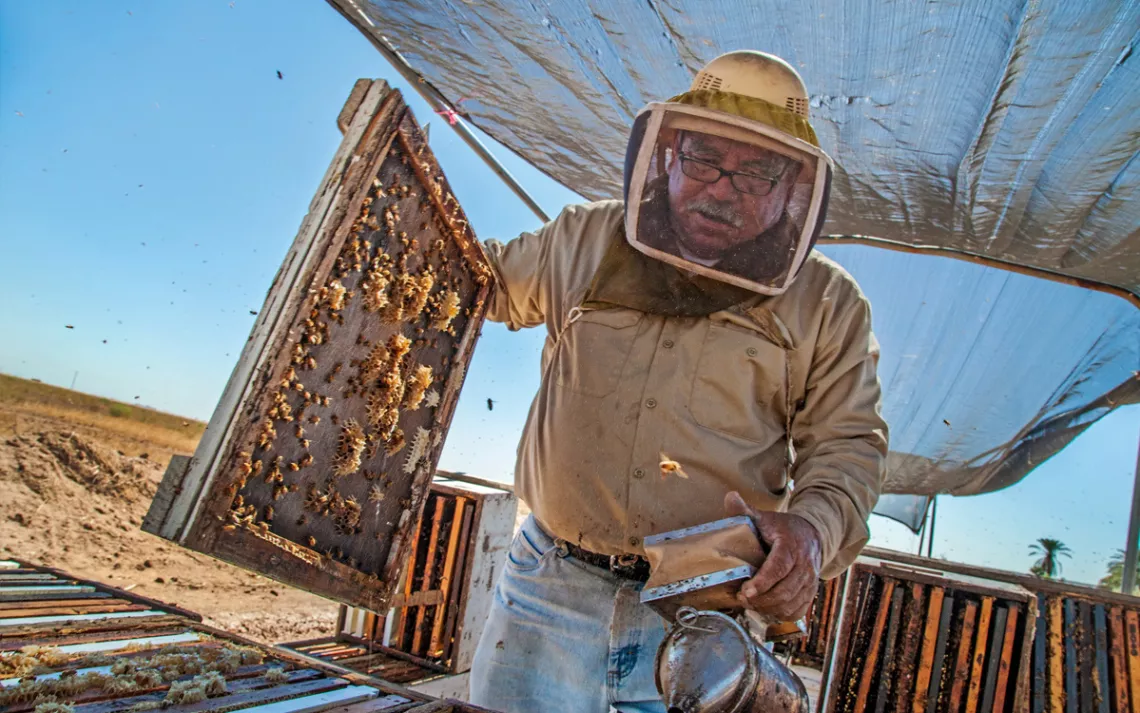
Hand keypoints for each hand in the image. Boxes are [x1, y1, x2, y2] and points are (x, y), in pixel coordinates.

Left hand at [725, 491, 821, 620]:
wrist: (811, 534)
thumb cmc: (782, 528)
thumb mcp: (764, 517)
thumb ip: (745, 510)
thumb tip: (730, 496)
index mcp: (791, 545)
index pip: (779, 567)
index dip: (763, 582)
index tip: (746, 590)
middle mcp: (805, 565)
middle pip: (784, 590)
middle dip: (761, 599)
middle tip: (741, 598)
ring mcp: (810, 580)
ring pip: (790, 603)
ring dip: (768, 608)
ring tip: (750, 603)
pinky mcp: (811, 592)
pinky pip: (798, 611)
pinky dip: (780, 614)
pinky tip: (766, 609)